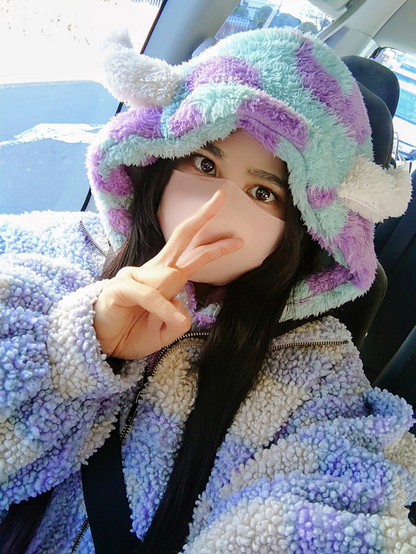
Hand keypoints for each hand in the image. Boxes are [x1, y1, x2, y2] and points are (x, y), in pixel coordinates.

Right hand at [93, 190, 242, 359]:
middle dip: (202, 218)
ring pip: (169, 278)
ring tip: (157, 325)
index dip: (214, 247)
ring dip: (169, 307)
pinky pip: (150, 295)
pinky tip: (165, 319)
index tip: (238, 240)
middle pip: (180, 237)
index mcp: (165, 279)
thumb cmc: (133, 332)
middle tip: (221, 198)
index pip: (193, 256)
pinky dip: (162, 308)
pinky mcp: (121, 286)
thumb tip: (180, 306)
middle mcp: (152, 271)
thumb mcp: (165, 332)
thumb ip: (178, 320)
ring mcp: (135, 275)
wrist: (102, 344)